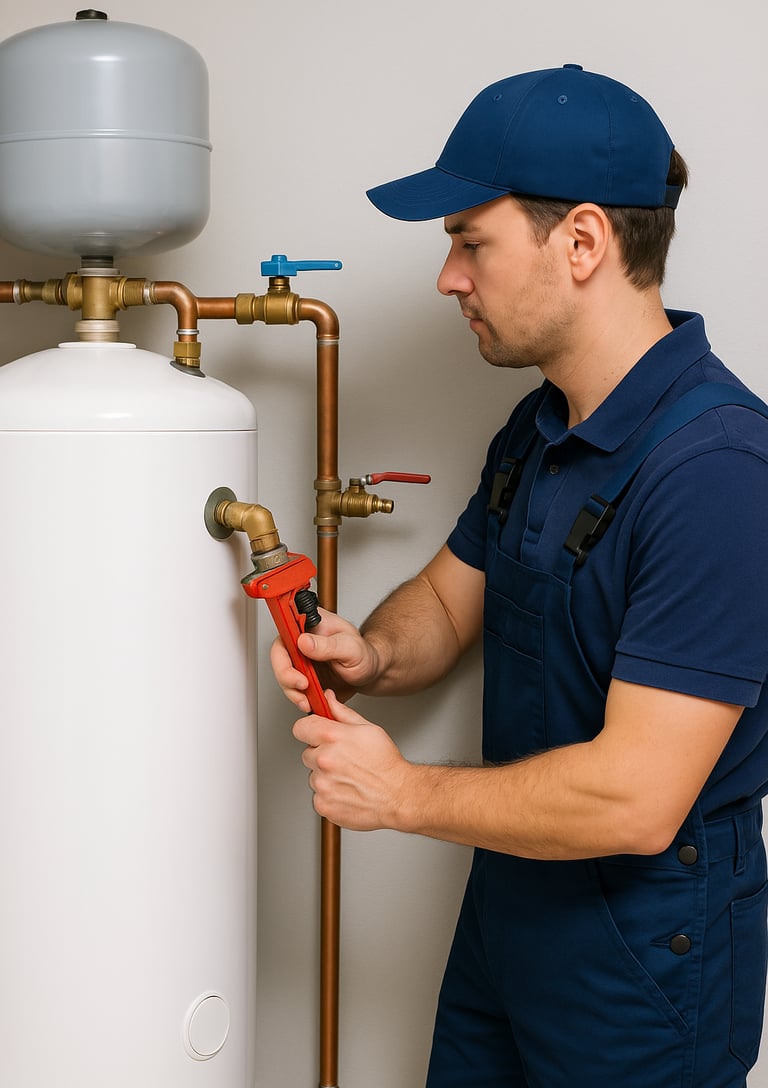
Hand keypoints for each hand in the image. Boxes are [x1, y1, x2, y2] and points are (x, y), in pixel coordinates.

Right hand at [269, 608, 377, 711]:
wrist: (370, 672)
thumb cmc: (364, 654)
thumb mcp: (351, 647)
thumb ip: (328, 645)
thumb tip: (304, 642)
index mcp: (311, 624)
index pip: (285, 631)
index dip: (283, 649)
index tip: (294, 664)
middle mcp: (302, 640)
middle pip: (280, 656)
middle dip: (286, 675)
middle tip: (302, 685)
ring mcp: (301, 660)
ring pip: (283, 675)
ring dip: (292, 691)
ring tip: (308, 698)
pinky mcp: (303, 676)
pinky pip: (292, 689)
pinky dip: (299, 698)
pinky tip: (312, 701)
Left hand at [293, 691, 410, 830]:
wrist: (398, 795)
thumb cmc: (386, 763)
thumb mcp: (368, 728)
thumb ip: (341, 712)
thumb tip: (328, 699)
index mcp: (332, 737)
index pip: (300, 728)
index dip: (309, 730)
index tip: (316, 735)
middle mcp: (323, 760)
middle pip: (308, 753)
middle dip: (321, 754)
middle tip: (343, 759)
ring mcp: (322, 784)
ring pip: (313, 775)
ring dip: (326, 776)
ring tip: (348, 777)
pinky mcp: (322, 804)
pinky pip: (318, 795)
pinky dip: (329, 795)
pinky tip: (346, 790)